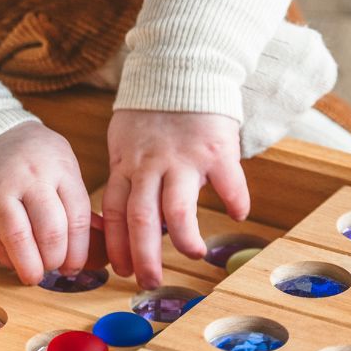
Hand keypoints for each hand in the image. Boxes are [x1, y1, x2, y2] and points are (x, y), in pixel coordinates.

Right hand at [0, 121, 91, 285]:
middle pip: (51, 232)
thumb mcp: (60, 164)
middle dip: (56, 260)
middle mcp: (31, 177)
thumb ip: (74, 202)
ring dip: (31, 267)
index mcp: (59, 167)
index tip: (75, 265)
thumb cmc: (28, 156)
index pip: (77, 218)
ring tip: (34, 274)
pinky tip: (13, 258)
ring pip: (20, 240)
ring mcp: (0, 191)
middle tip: (54, 267)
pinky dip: (7, 259)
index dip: (79, 251)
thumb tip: (97, 248)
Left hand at [102, 109, 248, 288]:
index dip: (116, 245)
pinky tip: (237, 215)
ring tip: (193, 254)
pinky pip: (227, 182)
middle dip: (143, 257)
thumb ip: (127, 176)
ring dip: (185, 238)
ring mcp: (183, 157)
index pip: (114, 212)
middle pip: (141, 219)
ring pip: (178, 209)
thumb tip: (128, 223)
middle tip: (149, 282)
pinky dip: (234, 201)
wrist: (181, 68)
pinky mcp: (215, 148)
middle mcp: (151, 165)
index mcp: (126, 164)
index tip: (121, 270)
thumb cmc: (152, 111)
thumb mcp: (125, 141)